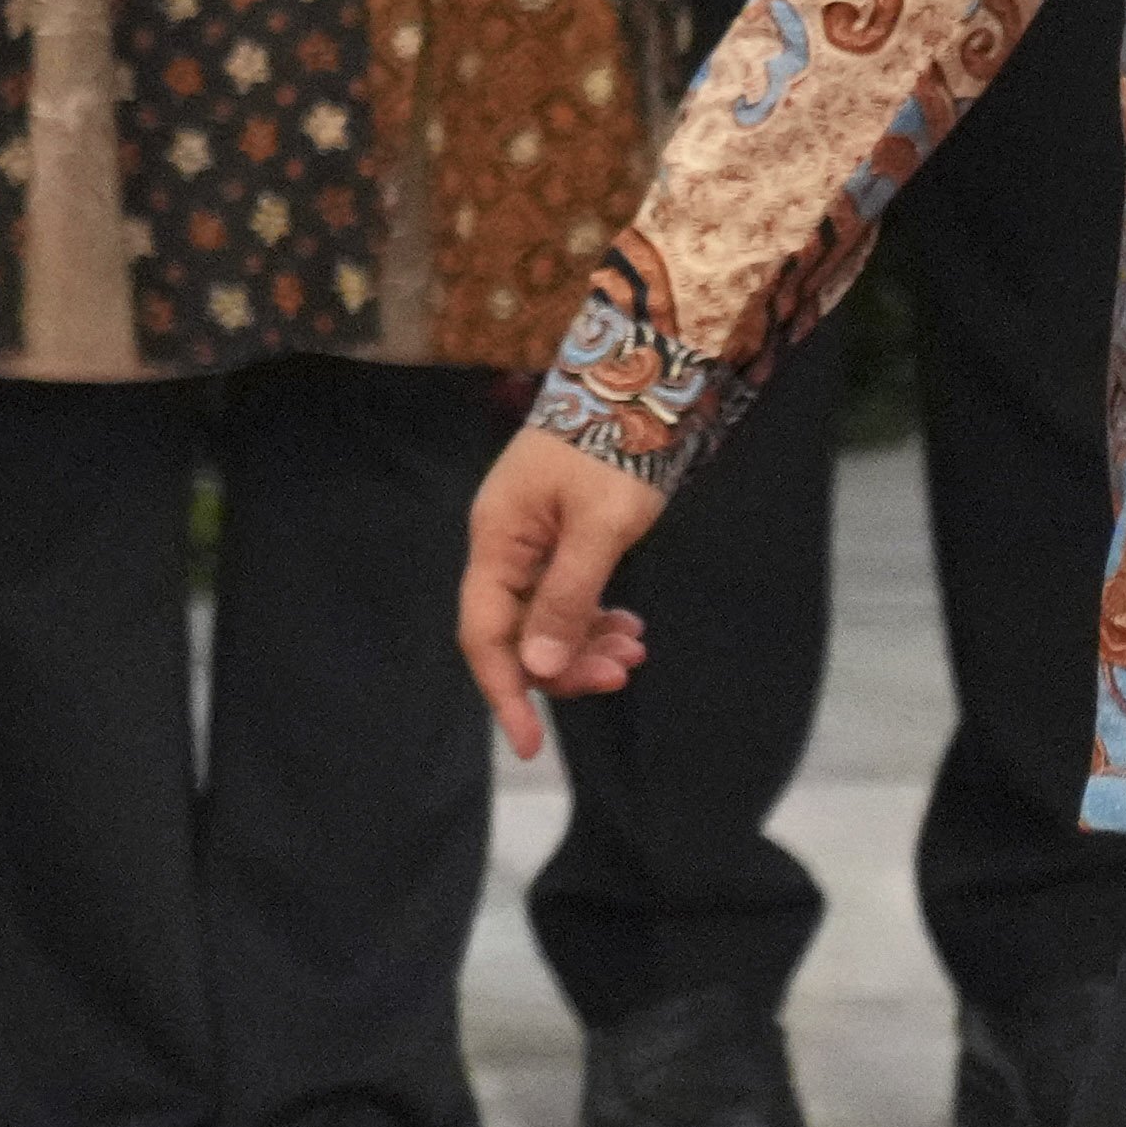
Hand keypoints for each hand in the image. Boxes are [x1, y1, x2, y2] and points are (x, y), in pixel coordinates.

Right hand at [457, 421, 666, 758]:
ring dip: (585, 644)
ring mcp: (530, 539)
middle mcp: (504, 544)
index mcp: (498, 540)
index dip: (506, 693)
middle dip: (565, 666)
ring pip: (545, 618)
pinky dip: (593, 618)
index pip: (485, 636)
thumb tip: (537, 665)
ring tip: (636, 649)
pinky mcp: (558, 535)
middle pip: (517, 633)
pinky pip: (564, 595)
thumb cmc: (617, 446)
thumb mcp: (601, 528)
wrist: (639, 381)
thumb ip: (567, 598)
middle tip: (623, 673)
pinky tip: (628, 626)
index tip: (533, 745)